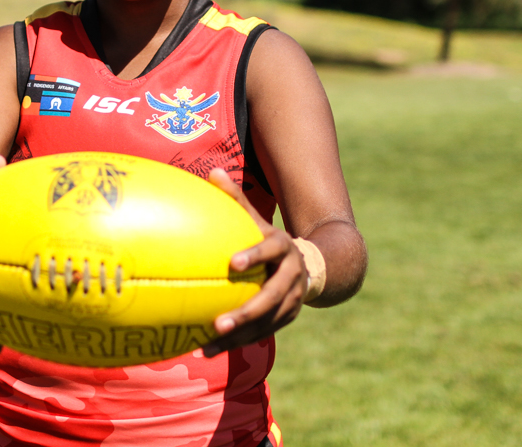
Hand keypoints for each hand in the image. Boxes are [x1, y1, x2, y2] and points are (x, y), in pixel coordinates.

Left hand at [203, 168, 307, 356]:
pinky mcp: (286, 318)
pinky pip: (261, 333)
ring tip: (208, 345)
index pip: (270, 250)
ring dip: (238, 336)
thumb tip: (212, 172)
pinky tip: (209, 349)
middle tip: (219, 323)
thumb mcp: (258, 220)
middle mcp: (291, 276)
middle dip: (246, 312)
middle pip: (271, 297)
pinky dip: (238, 343)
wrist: (312, 266)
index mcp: (283, 247)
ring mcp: (292, 300)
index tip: (232, 263)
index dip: (254, 256)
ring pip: (266, 322)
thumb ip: (236, 200)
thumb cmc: (270, 240)